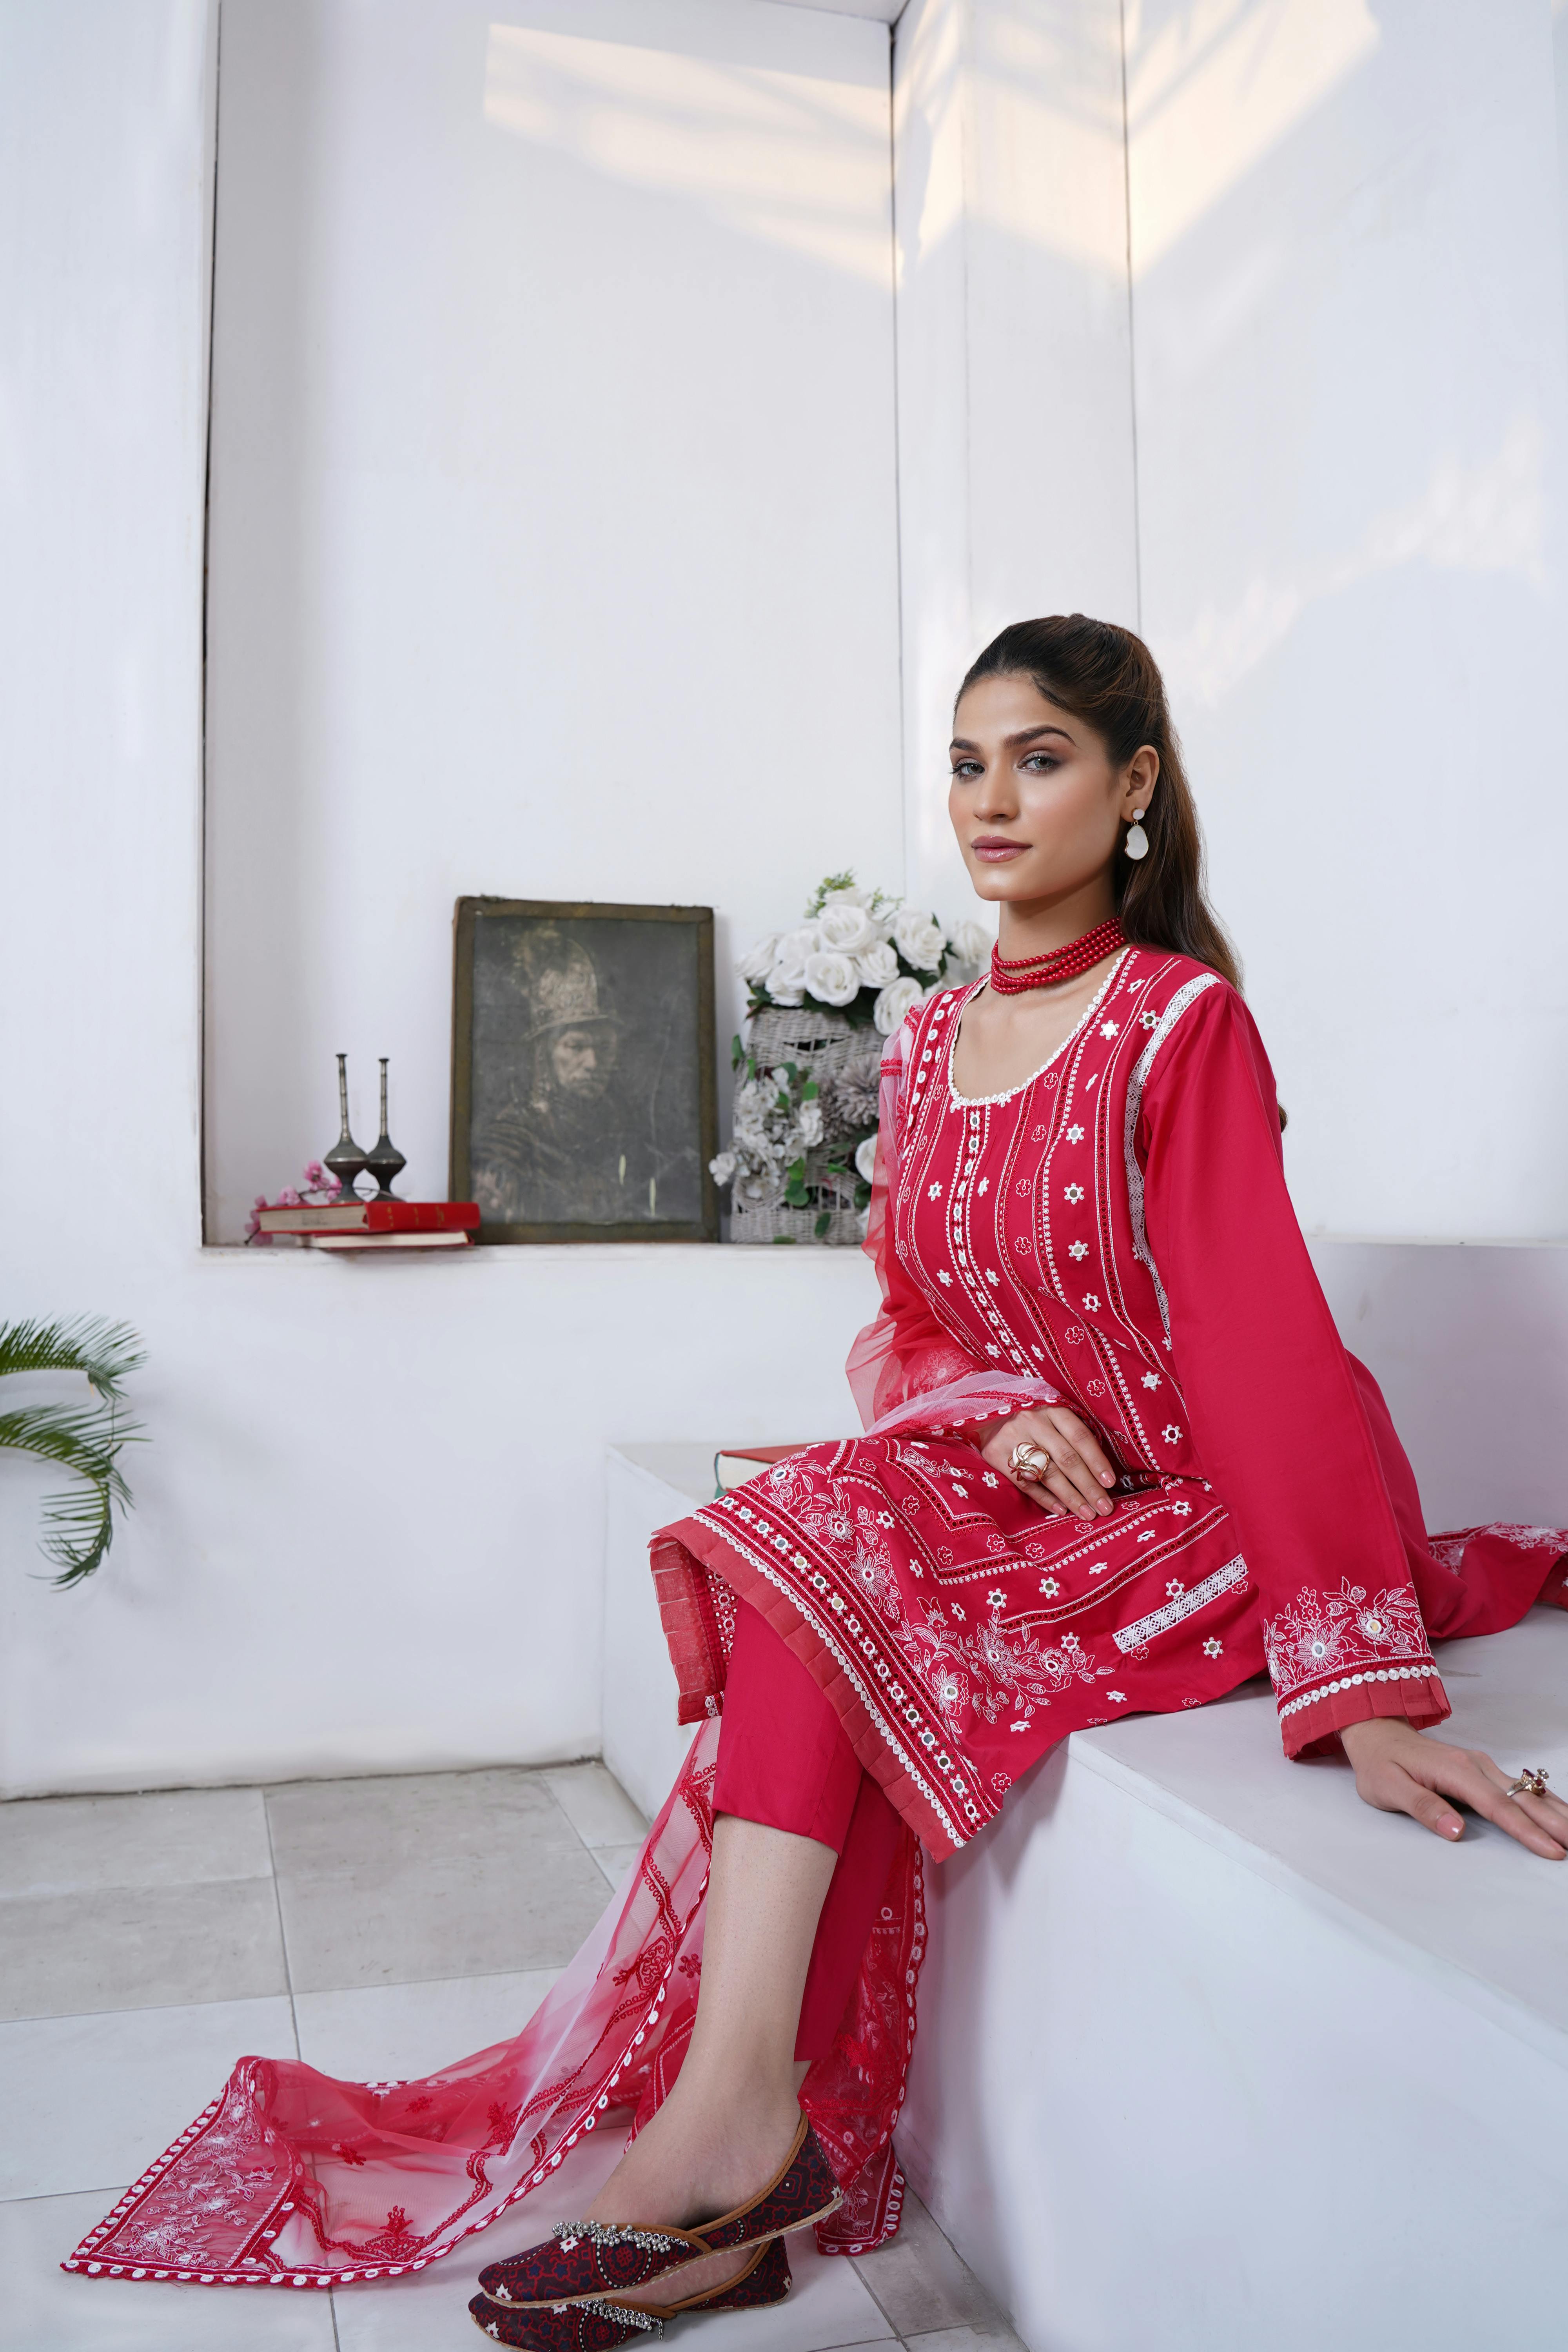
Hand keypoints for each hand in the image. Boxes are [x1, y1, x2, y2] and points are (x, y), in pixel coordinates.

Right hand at [976, 1406, 1117, 1519]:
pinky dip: (1044, 1498)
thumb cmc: (1031, 1420)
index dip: (1097, 1461)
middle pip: (1066, 1458)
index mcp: (1052, 1409)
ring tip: (1087, 1513)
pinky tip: (1061, 1510)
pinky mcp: (996, 1454)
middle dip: (1088, 1486)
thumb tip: (1101, 1474)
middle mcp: (1033, 1421)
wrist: (985, 1414)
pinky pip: (1025, 1482)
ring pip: (1047, 1472)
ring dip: (1070, 1496)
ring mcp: (1013, 1437)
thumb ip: (1071, 1437)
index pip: (1080, 1437)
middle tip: (1104, 1507)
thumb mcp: (1052, 1417)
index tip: (1111, 1483)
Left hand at [1340, 1718, 1567, 1858]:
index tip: (1552, 1851)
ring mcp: (1482, 1766)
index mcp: (1456, 1771)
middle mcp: (1476, 1765)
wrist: (1376, 1732)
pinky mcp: (1482, 1771)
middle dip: (1555, 1823)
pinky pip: (1519, 1789)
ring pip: (1527, 1792)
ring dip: (1555, 1812)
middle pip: (1522, 1799)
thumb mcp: (1388, 1788)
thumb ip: (1423, 1808)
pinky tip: (1559, 1815)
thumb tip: (1456, 1831)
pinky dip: (1543, 1803)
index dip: (1527, 1831)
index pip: (1498, 1807)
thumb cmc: (1380, 1762)